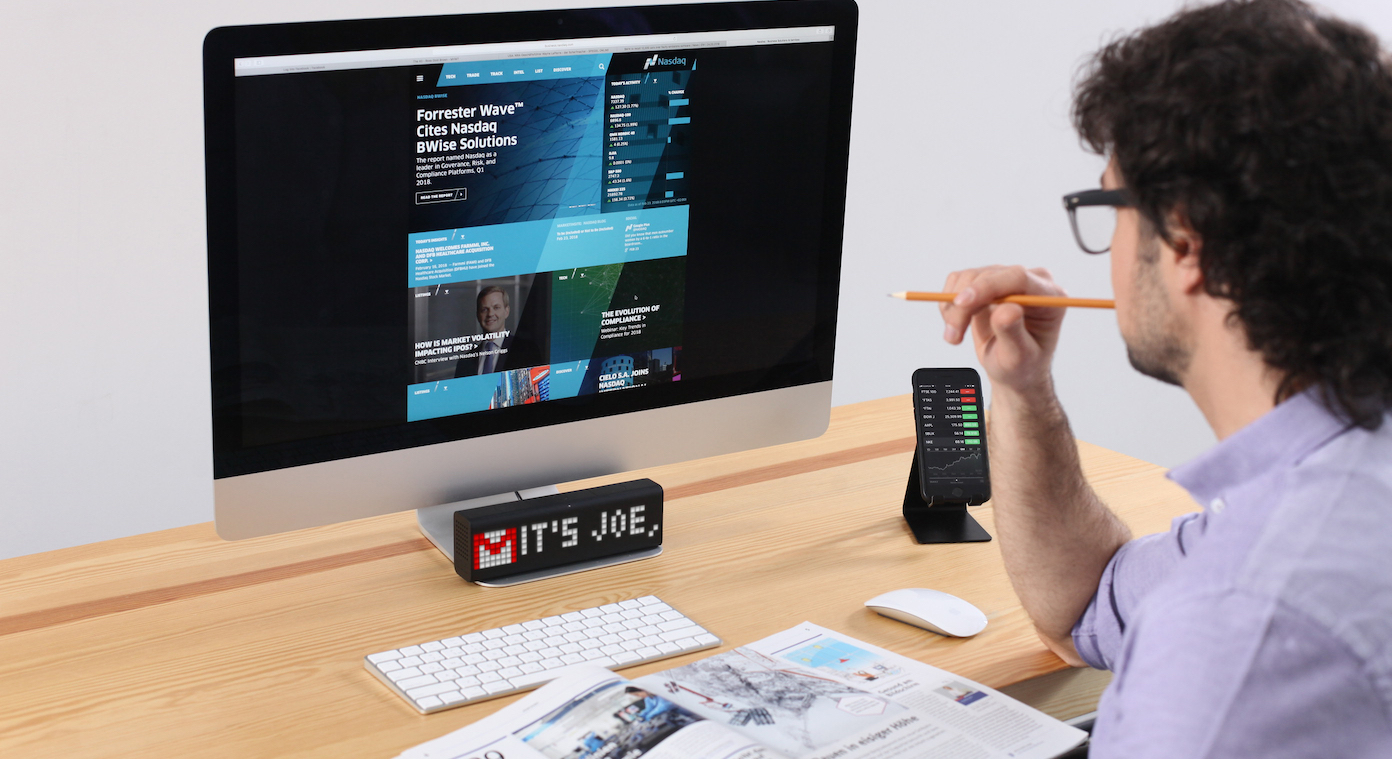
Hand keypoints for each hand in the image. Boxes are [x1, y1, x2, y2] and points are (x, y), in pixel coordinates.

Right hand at [940, 265, 1067, 394]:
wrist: (1013, 369)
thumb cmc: (1022, 366)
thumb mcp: (1019, 358)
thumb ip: (1014, 333)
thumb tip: (1006, 309)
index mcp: (1049, 296)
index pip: (1017, 277)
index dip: (987, 287)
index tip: (962, 303)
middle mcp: (1030, 281)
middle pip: (988, 276)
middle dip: (963, 306)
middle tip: (952, 337)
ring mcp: (1006, 279)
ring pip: (968, 278)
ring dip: (953, 308)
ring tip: (954, 336)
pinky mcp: (986, 282)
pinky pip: (958, 281)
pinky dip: (950, 304)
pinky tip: (956, 324)